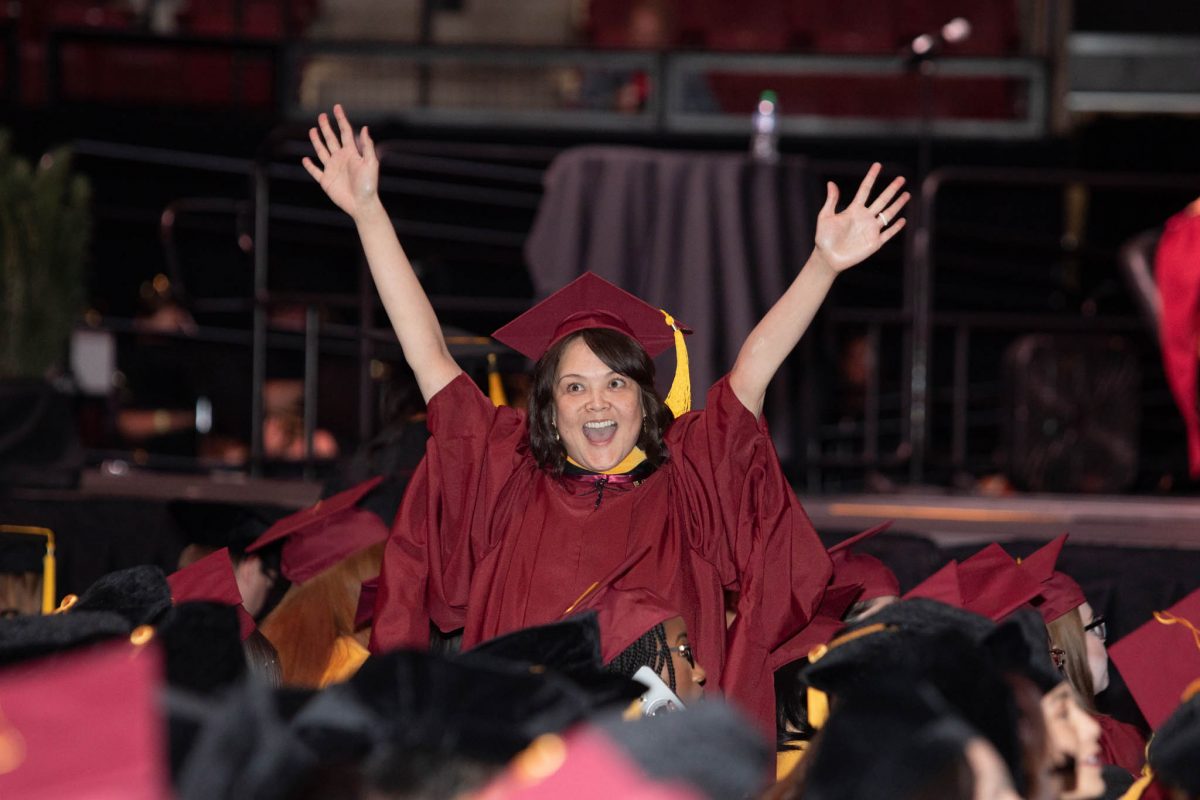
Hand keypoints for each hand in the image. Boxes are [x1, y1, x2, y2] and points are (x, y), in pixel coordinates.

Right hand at [302, 104, 378, 219]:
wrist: (362, 204)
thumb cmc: (369, 185)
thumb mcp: (371, 163)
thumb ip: (368, 147)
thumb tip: (365, 128)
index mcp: (352, 153)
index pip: (345, 132)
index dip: (341, 119)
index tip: (337, 107)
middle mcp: (341, 159)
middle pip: (331, 139)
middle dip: (326, 127)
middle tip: (322, 115)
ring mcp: (332, 169)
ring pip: (322, 151)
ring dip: (316, 141)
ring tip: (312, 130)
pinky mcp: (326, 181)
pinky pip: (315, 171)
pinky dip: (309, 166)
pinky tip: (305, 159)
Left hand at [813, 163, 908, 273]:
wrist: (827, 258)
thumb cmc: (824, 238)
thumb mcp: (825, 217)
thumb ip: (831, 201)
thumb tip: (831, 183)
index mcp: (854, 210)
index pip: (865, 189)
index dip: (871, 177)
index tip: (878, 165)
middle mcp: (865, 217)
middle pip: (882, 200)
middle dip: (892, 189)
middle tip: (901, 178)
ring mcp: (871, 230)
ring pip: (888, 214)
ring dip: (898, 205)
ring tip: (907, 194)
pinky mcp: (874, 243)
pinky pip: (888, 233)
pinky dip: (895, 227)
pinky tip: (902, 219)